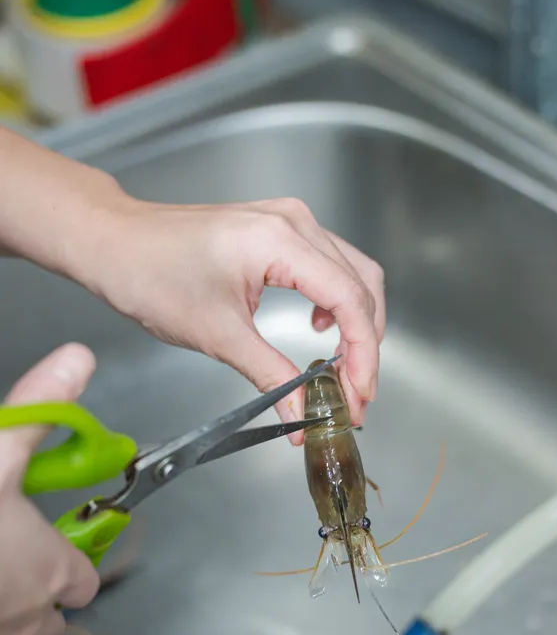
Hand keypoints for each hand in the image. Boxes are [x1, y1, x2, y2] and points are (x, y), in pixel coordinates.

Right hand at [0, 344, 99, 634]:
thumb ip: (38, 409)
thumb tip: (78, 359)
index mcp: (50, 570)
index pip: (84, 582)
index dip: (70, 563)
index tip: (49, 542)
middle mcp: (26, 618)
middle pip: (50, 623)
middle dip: (36, 600)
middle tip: (6, 560)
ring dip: (0, 616)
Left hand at [85, 195, 384, 441]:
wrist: (114, 242)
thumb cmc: (150, 274)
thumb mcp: (217, 335)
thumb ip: (271, 375)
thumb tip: (300, 415)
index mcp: (280, 240)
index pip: (349, 299)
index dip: (363, 354)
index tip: (359, 395)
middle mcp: (294, 222)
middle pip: (361, 285)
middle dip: (364, 345)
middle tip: (355, 394)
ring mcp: (289, 220)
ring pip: (353, 273)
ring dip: (357, 325)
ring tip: (344, 372)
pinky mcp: (279, 229)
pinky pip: (330, 264)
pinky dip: (337, 302)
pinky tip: (322, 330)